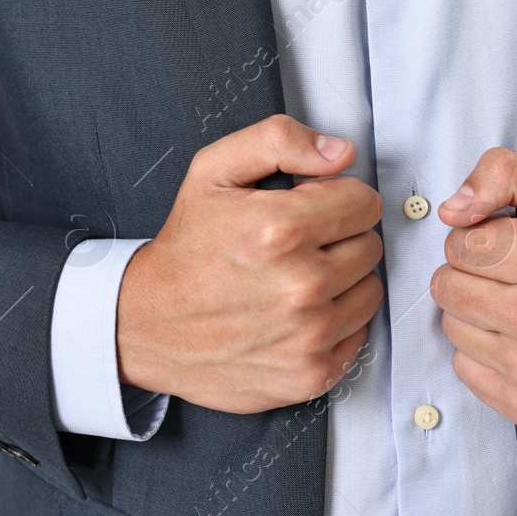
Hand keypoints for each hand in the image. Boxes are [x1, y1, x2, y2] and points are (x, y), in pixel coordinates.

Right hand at [117, 115, 384, 413]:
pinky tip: (298, 315)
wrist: (146, 324)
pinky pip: (358, 335)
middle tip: (297, 246)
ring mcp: (309, 335)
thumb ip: (280, 141)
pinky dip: (336, 324)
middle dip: (340, 238)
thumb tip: (340, 152)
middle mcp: (302, 285)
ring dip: (344, 282)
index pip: (365, 203)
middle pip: (370, 245)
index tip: (311, 209)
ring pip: (370, 291)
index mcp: (283, 229)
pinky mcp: (311, 374)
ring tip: (297, 279)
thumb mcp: (214, 171)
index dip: (337, 199)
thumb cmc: (185, 250)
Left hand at [429, 148, 516, 426]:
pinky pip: (465, 368)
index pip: (457, 244)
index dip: (479, 238)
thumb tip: (452, 209)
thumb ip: (503, 174)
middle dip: (472, 274)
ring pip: (451, 327)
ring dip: (476, 314)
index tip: (510, 244)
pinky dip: (485, 352)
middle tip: (514, 275)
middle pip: (446, 286)